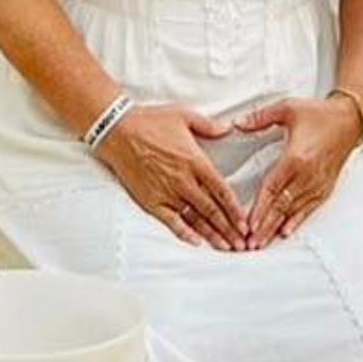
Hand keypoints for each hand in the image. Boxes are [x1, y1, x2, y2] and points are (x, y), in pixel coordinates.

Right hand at [92, 102, 249, 249]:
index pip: (222, 191)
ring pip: (195, 219)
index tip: (245, 222)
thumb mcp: (184, 115)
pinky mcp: (151, 200)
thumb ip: (209, 125)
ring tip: (225, 247)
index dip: (236, 209)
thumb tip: (228, 127)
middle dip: (229, 229)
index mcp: (195, 161)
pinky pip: (171, 221)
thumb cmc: (150, 121)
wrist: (117, 131)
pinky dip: (184, 233)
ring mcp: (167, 192)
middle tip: (242, 243)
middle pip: (212, 210)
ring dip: (212, 235)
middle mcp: (184, 181)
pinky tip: (196, 242)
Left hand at [232, 96, 362, 247]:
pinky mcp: (325, 186)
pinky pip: (309, 208)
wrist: (349, 119)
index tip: (248, 223)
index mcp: (295, 157)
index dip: (259, 208)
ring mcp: (318, 183)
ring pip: (293, 210)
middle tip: (251, 243)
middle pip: (281, 205)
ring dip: (277, 227)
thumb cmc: (319, 114)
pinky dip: (296, 221)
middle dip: (265, 226)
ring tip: (263, 242)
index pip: (272, 188)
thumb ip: (260, 118)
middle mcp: (307, 175)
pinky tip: (286, 231)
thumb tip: (237, 123)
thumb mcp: (287, 108)